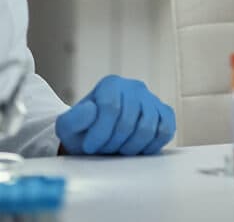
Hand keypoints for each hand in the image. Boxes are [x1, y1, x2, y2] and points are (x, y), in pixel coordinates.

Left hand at [56, 76, 175, 154]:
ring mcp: (152, 99)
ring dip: (131, 148)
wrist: (99, 138)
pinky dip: (151, 145)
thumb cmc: (84, 132)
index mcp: (111, 84)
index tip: (90, 147)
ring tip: (118, 150)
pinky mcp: (164, 113)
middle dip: (113, 143)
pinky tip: (137, 149)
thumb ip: (74, 119)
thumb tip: (91, 109)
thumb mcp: (68, 127)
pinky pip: (165, 131)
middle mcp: (134, 87)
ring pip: (148, 128)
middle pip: (129, 121)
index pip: (111, 108)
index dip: (100, 133)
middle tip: (104, 150)